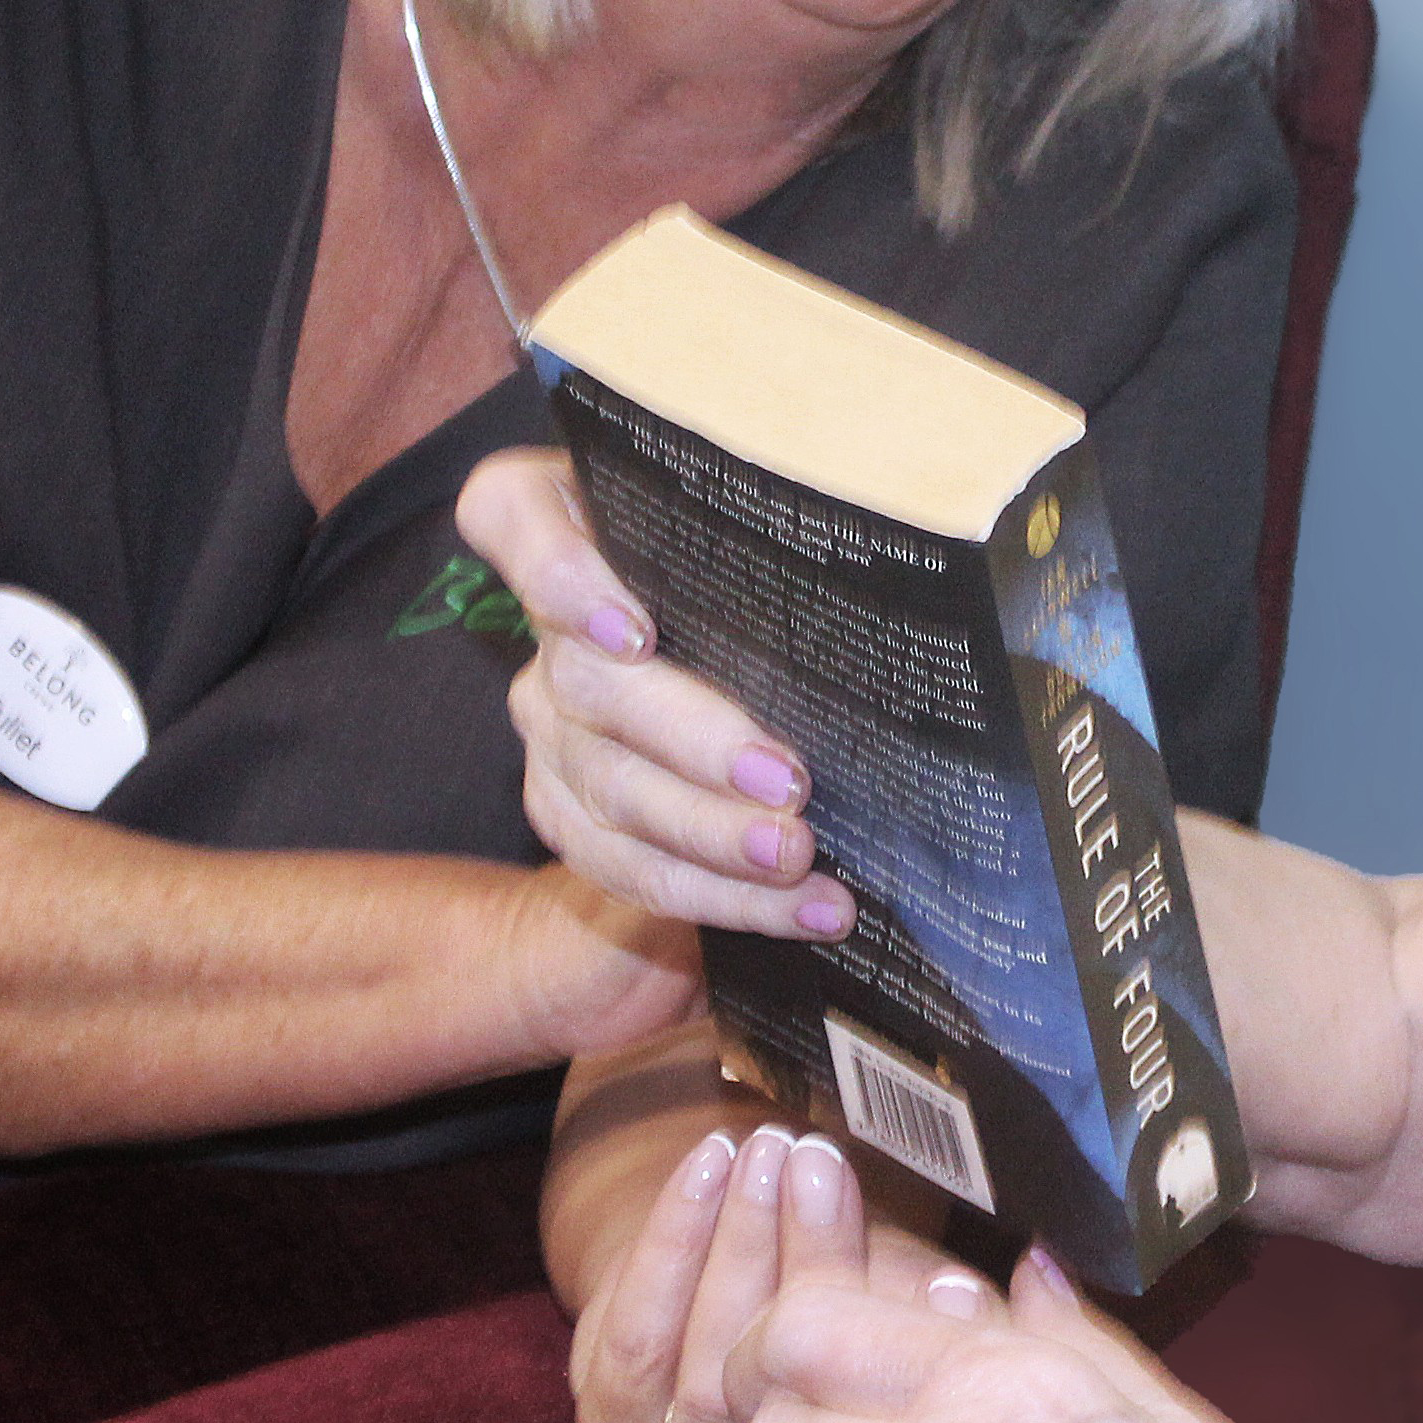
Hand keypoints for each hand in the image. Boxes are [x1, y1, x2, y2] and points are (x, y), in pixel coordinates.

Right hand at [458, 447, 849, 939]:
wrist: (741, 683)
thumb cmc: (777, 578)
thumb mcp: (778, 535)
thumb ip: (793, 525)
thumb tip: (912, 520)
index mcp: (574, 521)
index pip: (510, 515)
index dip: (558, 571)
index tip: (634, 628)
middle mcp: (549, 626)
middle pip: (589, 682)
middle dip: (693, 741)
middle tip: (788, 782)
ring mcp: (551, 722)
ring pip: (611, 787)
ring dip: (711, 835)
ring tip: (799, 857)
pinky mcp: (567, 806)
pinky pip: (627, 864)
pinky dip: (721, 894)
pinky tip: (801, 907)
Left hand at [564, 1116, 971, 1422]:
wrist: (717, 1293)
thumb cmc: (842, 1308)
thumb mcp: (905, 1319)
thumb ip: (937, 1316)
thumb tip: (957, 1294)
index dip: (895, 1342)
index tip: (929, 1257)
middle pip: (781, 1388)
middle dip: (805, 1262)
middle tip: (822, 1165)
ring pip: (705, 1360)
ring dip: (738, 1241)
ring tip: (769, 1151)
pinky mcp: (605, 1417)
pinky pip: (633, 1331)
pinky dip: (674, 1240)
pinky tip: (710, 1166)